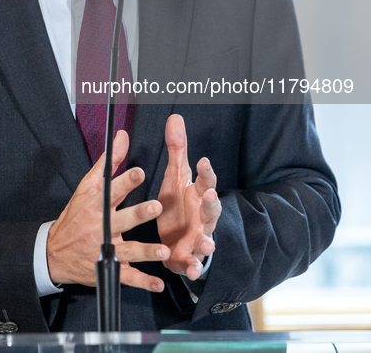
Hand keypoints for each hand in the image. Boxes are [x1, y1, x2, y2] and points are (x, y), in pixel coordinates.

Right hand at [47, 130, 170, 291]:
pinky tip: (158, 284)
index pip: (111, 190)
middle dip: (139, 213)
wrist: (55, 251)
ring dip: (146, 251)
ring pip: (128, 250)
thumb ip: (108, 162)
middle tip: (156, 206)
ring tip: (163, 250)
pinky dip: (143, 282)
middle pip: (122, 219)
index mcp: (96, 205)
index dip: (125, 181)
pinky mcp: (109, 268)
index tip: (138, 172)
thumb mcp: (87, 186)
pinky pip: (127, 277)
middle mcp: (101, 227)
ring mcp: (105, 250)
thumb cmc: (76, 214)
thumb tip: (122, 136)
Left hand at [157, 114, 220, 280]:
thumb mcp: (175, 176)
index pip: (206, 180)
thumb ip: (177, 150)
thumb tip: (175, 117)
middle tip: (209, 195)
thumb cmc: (179, 202)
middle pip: (211, 210)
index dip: (205, 171)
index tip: (202, 160)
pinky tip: (191, 270)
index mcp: (198, 194)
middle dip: (212, 203)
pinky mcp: (188, 257)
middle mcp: (202, 216)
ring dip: (207, 241)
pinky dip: (194, 267)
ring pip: (207, 239)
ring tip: (207, 242)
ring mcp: (198, 237)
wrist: (177, 237)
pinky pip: (193, 263)